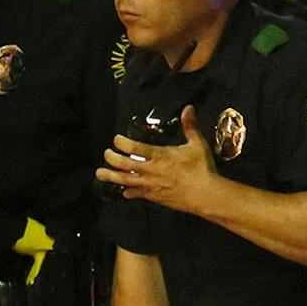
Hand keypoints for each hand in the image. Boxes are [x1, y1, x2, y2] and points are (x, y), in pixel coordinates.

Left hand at [96, 105, 221, 214]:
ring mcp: (151, 185)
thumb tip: (188, 108)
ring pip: (126, 180)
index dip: (122, 143)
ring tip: (100, 173)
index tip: (116, 139)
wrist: (205, 195)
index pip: (134, 148)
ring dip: (112, 176)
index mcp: (160, 155)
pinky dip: (129, 192)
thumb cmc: (202, 169)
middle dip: (112, 158)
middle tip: (107, 153)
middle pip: (124, 164)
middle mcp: (152, 170)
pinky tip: (124, 192)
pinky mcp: (155, 197)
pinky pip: (137, 194)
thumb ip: (189, 126)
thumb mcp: (197, 144)